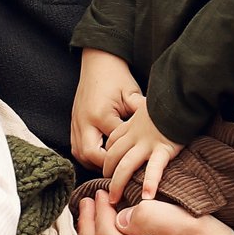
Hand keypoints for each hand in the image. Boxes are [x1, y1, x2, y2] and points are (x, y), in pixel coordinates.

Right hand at [71, 49, 142, 168]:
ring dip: (95, 163)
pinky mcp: (73, 124)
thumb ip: (142, 114)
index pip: (113, 146)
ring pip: (81, 155)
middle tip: (123, 171)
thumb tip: (160, 130)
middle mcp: (84, 122)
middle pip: (90, 155)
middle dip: (106, 166)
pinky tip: (103, 159)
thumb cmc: (117, 78)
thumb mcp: (132, 94)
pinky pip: (77, 148)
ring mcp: (76, 123)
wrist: (98, 63)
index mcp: (100, 115)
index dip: (125, 157)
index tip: (139, 165)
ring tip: (113, 168)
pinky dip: (89, 157)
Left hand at [100, 95, 176, 202]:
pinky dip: (150, 183)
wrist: (180, 94)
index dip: (108, 158)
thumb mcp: (147, 107)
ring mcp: (147, 143)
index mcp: (130, 126)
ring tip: (114, 200)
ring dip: (118, 184)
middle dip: (107, 174)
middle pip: (113, 157)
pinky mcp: (163, 148)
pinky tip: (147, 197)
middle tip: (106, 191)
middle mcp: (134, 135)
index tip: (108, 170)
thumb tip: (145, 122)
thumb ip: (142, 118)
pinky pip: (154, 168)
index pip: (112, 144)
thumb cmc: (168, 101)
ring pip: (126, 165)